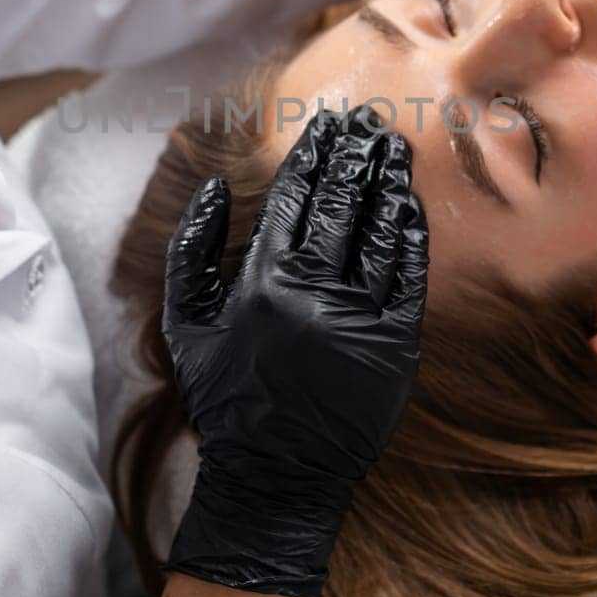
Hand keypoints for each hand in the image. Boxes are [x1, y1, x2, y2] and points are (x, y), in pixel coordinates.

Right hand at [160, 105, 428, 596]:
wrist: (277, 476)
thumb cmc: (226, 397)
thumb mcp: (185, 324)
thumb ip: (192, 249)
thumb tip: (215, 186)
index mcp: (261, 284)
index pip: (293, 199)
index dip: (312, 155)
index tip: (325, 124)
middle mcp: (314, 295)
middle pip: (340, 204)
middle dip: (354, 155)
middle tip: (367, 120)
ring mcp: (360, 320)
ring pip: (380, 232)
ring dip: (389, 182)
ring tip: (395, 146)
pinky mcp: (396, 346)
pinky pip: (409, 276)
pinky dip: (411, 234)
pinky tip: (411, 204)